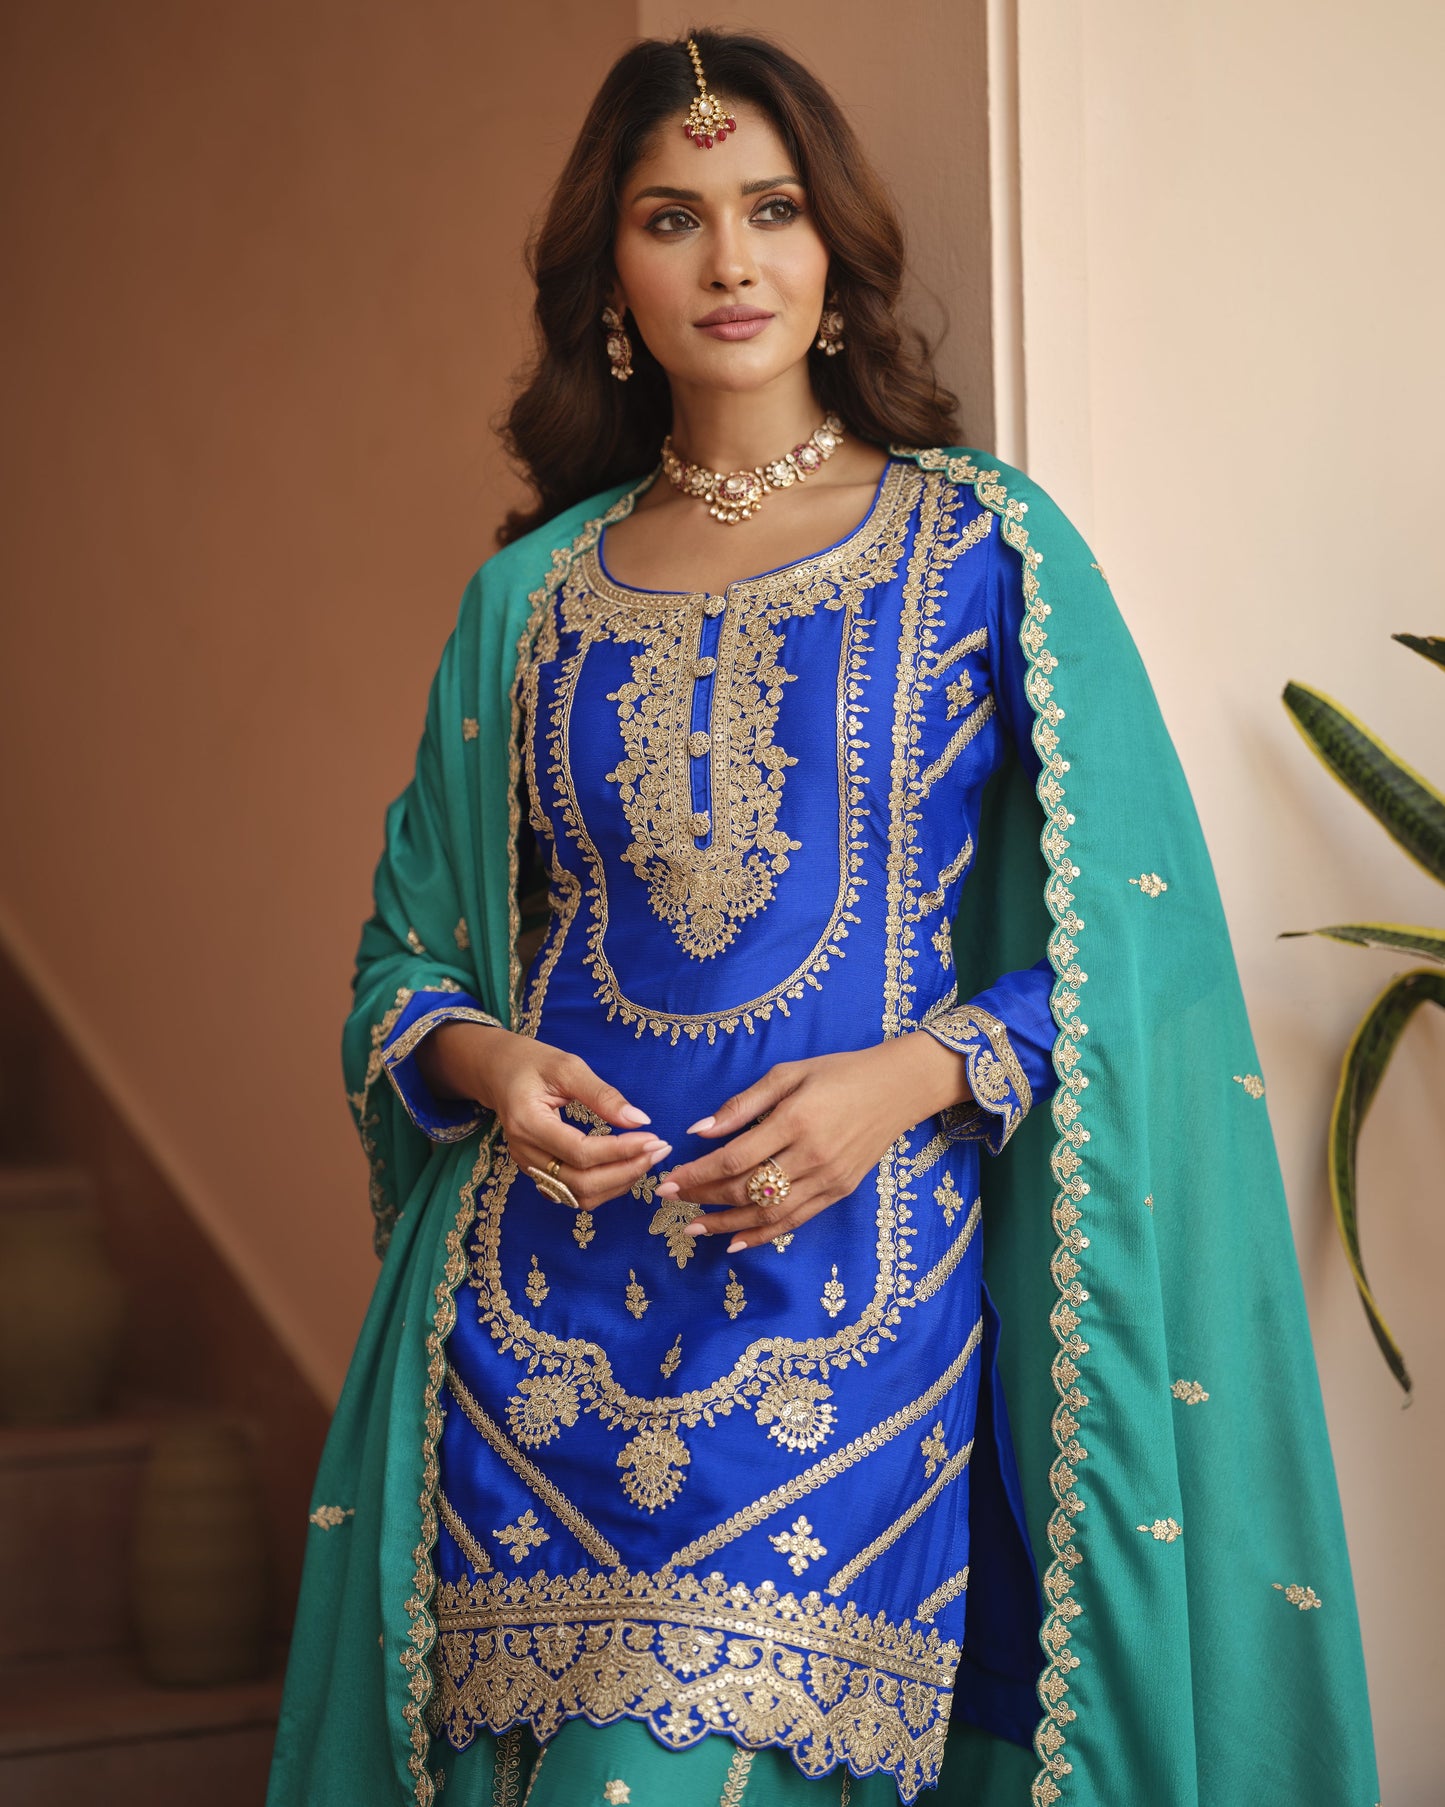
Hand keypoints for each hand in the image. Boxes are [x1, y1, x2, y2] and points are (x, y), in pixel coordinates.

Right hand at [417, 1023, 670, 1209]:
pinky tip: (626, 1167)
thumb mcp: (567, 1067)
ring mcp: (530, 1168)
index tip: (654, 1138)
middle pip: (581, 1184)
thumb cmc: (532, 1063)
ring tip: (647, 1159)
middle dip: (626, 1171)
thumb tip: (640, 1120)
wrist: (498, 1072)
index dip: (620, 1151)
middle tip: (658, 1150)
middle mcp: (525, 1153)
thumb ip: (602, 1095)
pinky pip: (574, 1193)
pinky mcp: (539, 1173)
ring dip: (618, 1184)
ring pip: (579, 1196)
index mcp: (528, 1123)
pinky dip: (605, 1187)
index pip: (580, 1152)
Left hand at [655, 1032, 968, 1251]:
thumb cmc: (837, 1072)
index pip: (733, 1159)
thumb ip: (741, 1105)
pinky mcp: (839, 1192)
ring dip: (727, 1225)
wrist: (897, 1088)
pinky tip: (736, 1242)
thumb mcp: (787, 1074)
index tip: (668, 1180)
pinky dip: (763, 1235)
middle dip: (703, 1198)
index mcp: (795, 1120)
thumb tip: (699, 1130)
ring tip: (694, 1229)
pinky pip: (795, 1221)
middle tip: (671, 1200)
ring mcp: (828, 1179)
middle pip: (746, 1189)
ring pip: (768, 1213)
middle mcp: (811, 1155)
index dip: (696, 1174)